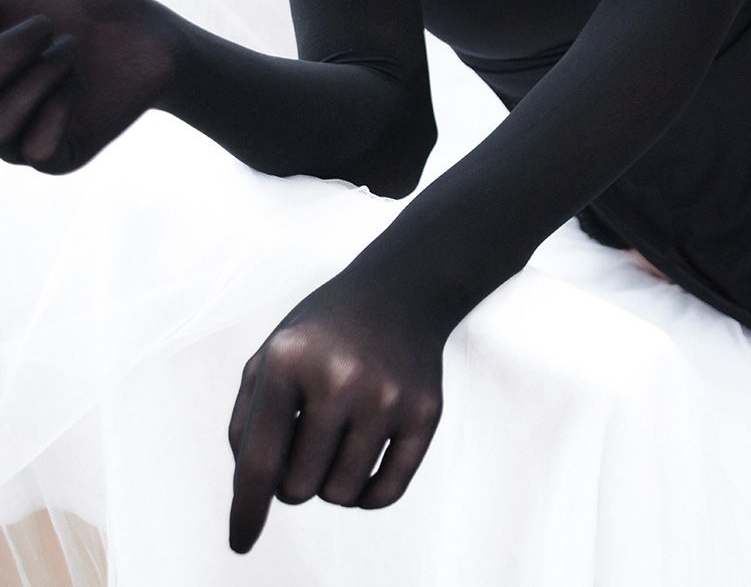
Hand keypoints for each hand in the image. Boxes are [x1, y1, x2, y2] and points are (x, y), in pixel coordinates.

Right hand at [0, 0, 180, 172]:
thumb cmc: (83, 7)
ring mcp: (16, 138)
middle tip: (47, 26)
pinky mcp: (58, 157)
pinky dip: (57, 111)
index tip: (17, 20)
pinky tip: (79, 84)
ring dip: (35, 81)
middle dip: (5, 56)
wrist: (147, 35)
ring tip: (69, 50)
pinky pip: (38, 151)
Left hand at [227, 275, 446, 553]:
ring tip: (333, 443)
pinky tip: (360, 466)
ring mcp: (387, 396)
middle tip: (305, 443)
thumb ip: (246, 420)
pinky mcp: (425, 412)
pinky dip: (366, 495)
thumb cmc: (322, 333)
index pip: (259, 461)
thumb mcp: (270, 354)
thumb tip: (252, 491)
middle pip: (298, 488)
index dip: (246, 510)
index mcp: (288, 361)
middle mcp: (339, 378)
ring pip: (341, 495)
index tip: (240, 542)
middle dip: (292, 479)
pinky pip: (386, 494)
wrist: (397, 292)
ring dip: (329, 483)